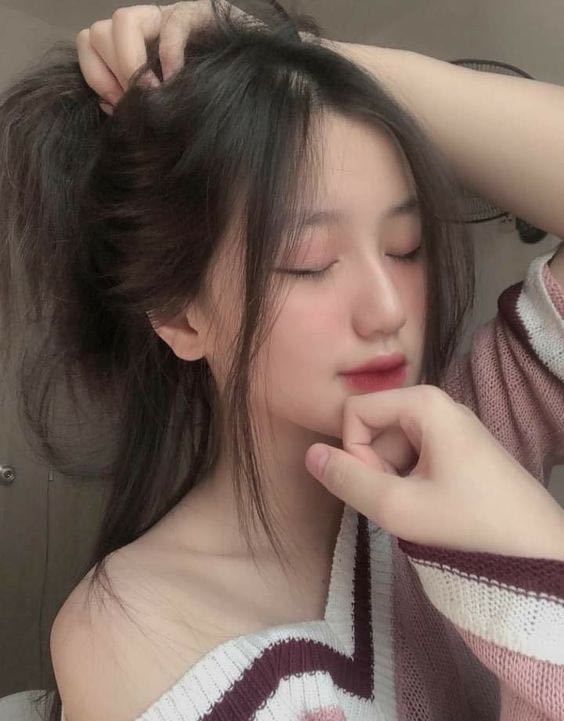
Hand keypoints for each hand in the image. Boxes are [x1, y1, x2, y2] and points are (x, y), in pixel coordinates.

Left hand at [75, 1, 243, 113]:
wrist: (257, 79)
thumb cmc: (208, 98)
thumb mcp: (164, 104)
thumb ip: (136, 100)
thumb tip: (108, 104)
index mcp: (132, 44)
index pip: (89, 45)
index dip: (96, 77)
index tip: (118, 106)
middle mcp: (145, 25)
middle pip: (97, 32)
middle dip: (113, 73)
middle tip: (139, 101)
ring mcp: (170, 16)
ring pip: (122, 20)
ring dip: (132, 62)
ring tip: (156, 91)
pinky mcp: (201, 12)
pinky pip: (172, 24)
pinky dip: (170, 55)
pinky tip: (178, 81)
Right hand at [305, 385, 563, 559]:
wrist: (538, 550)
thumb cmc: (468, 524)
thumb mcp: (398, 507)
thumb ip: (347, 480)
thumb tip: (309, 453)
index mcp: (424, 403)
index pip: (355, 411)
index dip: (354, 452)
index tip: (380, 486)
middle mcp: (438, 404)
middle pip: (375, 426)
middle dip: (375, 466)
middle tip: (402, 503)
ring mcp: (451, 426)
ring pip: (392, 444)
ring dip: (392, 478)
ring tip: (419, 509)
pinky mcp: (460, 447)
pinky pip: (414, 454)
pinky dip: (411, 481)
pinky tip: (431, 507)